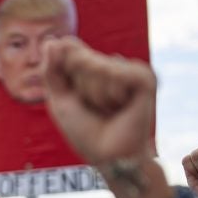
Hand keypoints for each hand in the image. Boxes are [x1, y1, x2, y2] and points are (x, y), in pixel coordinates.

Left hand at [42, 37, 155, 164]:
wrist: (107, 155)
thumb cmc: (84, 131)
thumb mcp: (58, 100)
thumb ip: (51, 71)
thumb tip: (51, 42)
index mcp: (91, 67)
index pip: (67, 49)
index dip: (63, 72)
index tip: (73, 96)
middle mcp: (111, 65)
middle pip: (80, 56)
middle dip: (79, 86)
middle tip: (92, 107)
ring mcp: (129, 70)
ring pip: (98, 65)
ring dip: (95, 94)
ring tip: (108, 110)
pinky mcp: (146, 78)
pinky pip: (118, 72)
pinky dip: (112, 93)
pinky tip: (121, 107)